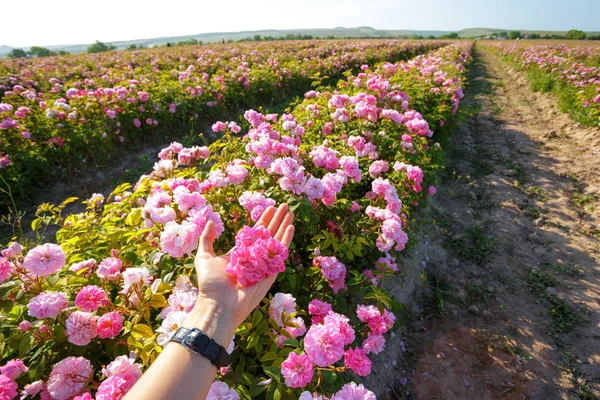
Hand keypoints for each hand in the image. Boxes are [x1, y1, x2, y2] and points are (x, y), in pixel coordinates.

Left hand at [190, 204, 294, 336]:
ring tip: (290, 212)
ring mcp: (263, 265)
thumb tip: (211, 222)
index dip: (263, 220)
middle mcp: (253, 257)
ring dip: (284, 226)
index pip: (255, 232)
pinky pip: (279, 255)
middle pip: (268, 234)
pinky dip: (285, 241)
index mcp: (240, 252)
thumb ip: (207, 239)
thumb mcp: (204, 257)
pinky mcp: (270, 273)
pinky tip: (291, 228)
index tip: (270, 208)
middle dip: (277, 220)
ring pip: (276, 241)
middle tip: (285, 206)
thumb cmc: (210, 284)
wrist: (218, 305)